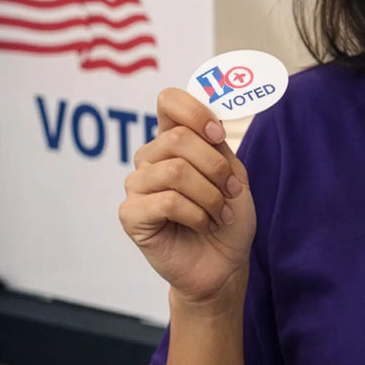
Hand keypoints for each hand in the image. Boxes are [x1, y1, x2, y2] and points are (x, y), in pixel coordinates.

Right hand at [119, 88, 256, 304]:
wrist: (224, 263)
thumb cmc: (228, 217)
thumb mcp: (233, 175)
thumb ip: (217, 145)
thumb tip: (210, 121)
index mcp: (174, 142)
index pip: (169, 101)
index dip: (196, 112)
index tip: (219, 136)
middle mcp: (150, 159)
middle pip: (177, 138)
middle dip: (216, 167)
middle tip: (231, 192)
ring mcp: (137, 186)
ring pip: (175, 171)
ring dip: (210, 195)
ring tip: (219, 214)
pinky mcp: (130, 215)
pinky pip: (167, 201)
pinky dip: (197, 214)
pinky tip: (203, 225)